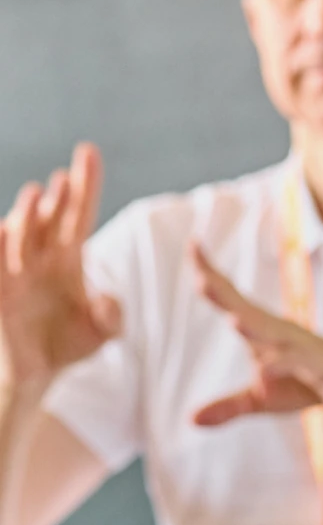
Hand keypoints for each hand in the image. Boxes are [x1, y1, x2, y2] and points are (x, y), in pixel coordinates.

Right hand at [0, 144, 123, 395]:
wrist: (34, 372)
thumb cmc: (67, 344)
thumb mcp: (99, 333)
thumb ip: (110, 319)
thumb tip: (108, 301)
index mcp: (67, 256)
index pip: (78, 213)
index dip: (84, 183)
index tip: (88, 152)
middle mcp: (38, 255)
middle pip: (48, 218)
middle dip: (57, 198)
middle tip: (66, 179)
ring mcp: (14, 269)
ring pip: (18, 234)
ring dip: (25, 216)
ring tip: (36, 197)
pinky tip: (2, 231)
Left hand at [188, 243, 322, 426]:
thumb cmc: (312, 387)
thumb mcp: (263, 401)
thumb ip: (228, 407)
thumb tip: (190, 420)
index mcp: (265, 333)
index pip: (233, 300)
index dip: (210, 273)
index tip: (192, 244)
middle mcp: (282, 333)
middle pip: (245, 308)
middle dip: (221, 288)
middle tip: (196, 262)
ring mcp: (305, 350)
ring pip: (272, 334)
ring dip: (251, 325)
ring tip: (229, 318)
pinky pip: (302, 364)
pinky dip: (284, 364)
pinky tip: (266, 367)